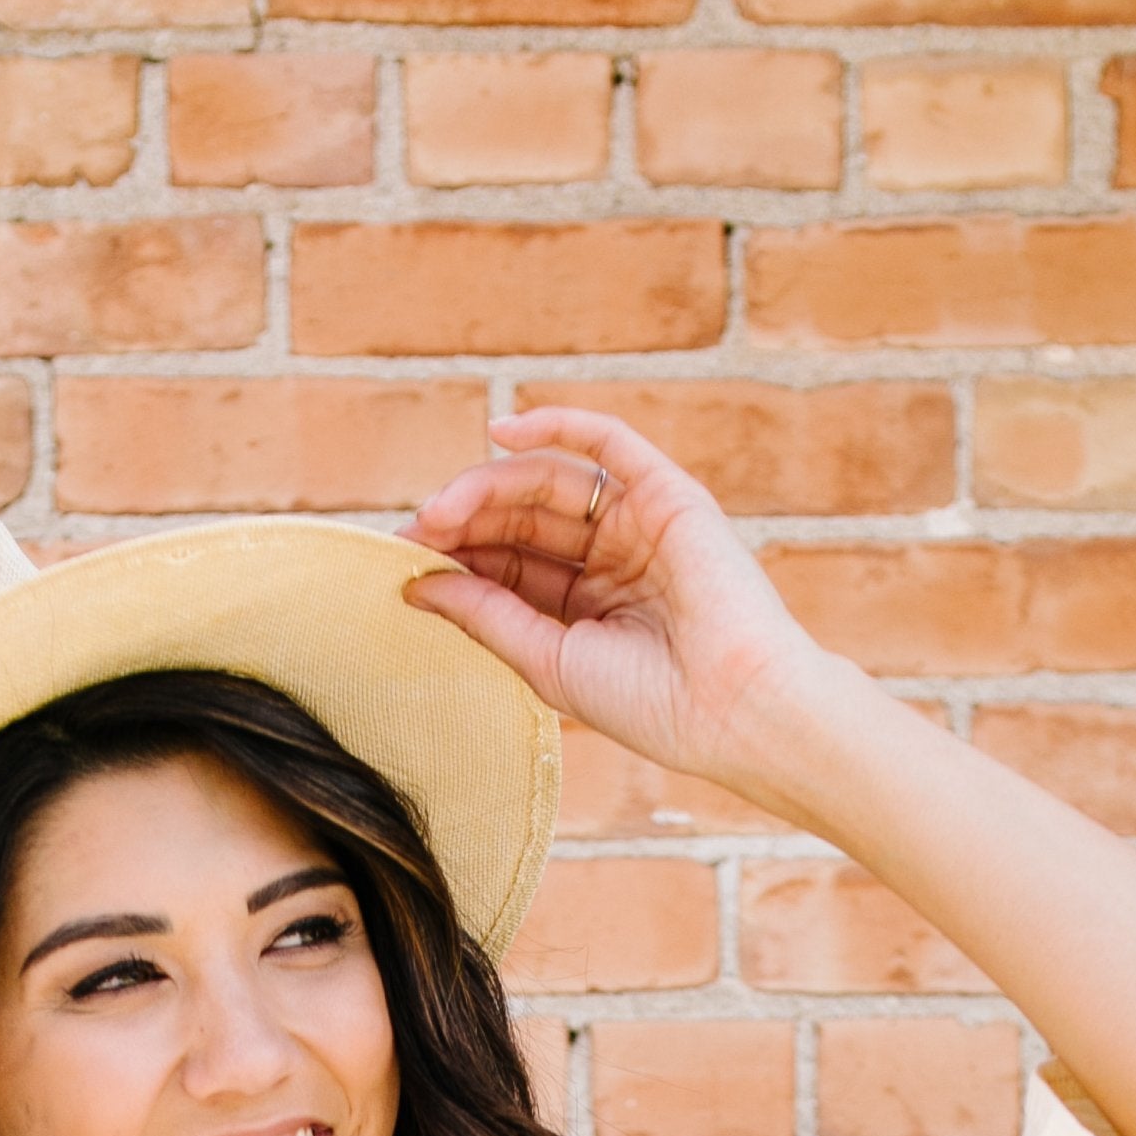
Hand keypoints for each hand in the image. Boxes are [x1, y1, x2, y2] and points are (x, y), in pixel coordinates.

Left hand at [405, 410, 841, 808]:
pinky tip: (501, 431)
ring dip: (492, 485)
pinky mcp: (669, 496)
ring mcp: (641, 525)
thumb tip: (418, 582)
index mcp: (586, 609)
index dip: (455, 556)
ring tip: (443, 508)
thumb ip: (485, 615)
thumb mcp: (547, 661)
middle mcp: (611, 562)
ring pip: (552, 483)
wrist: (733, 708)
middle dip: (466, 520)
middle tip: (416, 530)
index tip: (402, 560)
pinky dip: (557, 426)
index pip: (508, 565)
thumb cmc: (650, 704)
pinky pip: (608, 443)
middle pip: (522, 519)